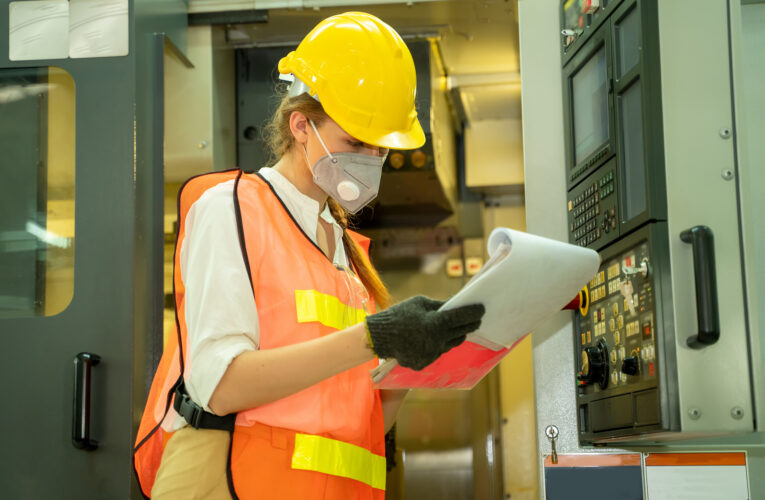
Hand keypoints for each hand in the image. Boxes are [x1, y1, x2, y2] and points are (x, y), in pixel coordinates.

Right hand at [365, 296, 484, 369]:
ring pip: (452, 344)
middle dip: (470, 324)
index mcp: (435, 323)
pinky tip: (431, 339)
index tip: (482, 309)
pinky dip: (438, 345)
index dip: (474, 312)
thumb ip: (440, 306)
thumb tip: (457, 306)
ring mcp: (431, 355)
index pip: (462, 317)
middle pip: (462, 332)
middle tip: (475, 319)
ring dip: (455, 335)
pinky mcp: (425, 363)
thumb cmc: (399, 315)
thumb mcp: (420, 303)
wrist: (378, 337)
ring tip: (454, 328)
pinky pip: (438, 352)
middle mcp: (436, 341)